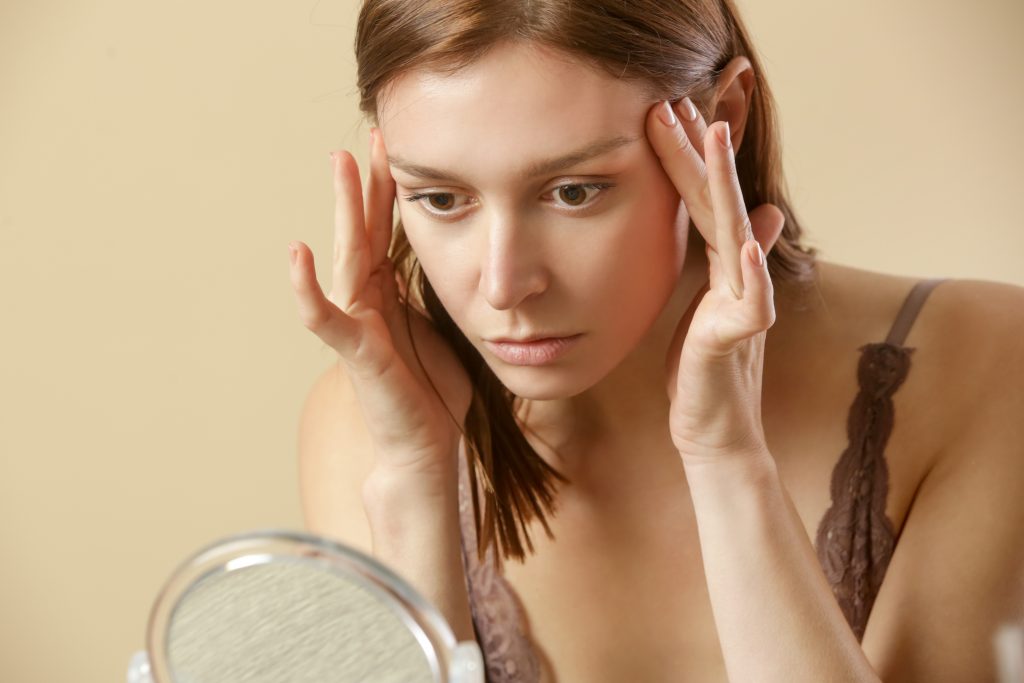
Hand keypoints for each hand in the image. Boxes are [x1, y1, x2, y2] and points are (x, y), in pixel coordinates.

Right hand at [288, 130, 472, 479]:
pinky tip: (297, 252)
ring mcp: (358, 324)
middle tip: (371, 135)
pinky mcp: (356, 352)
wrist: (426, 446)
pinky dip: (308, 286)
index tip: (397, 146)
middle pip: (364, 230)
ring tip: (339, 164)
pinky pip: (326, 317)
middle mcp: (369, 301)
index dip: (390, 189)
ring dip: (342, 209)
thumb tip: (452, 257)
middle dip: (367, 183)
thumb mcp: (440, 328)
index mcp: (390, 293)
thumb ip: (433, 293)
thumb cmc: (431, 392)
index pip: (387, 230)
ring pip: (346, 256)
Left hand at [646, 99, 785, 463]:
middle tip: (673, 103)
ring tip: (714, 140)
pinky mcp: (739, 338)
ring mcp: (740, 304)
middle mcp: (735, 276)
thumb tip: (764, 214)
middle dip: (697, 153)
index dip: (684, 158)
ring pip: (733, 234)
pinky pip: (748, 302)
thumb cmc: (704, 371)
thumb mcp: (710, 308)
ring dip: (723, 186)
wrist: (715, 432)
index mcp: (720, 267)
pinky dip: (749, 271)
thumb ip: (728, 263)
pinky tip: (744, 240)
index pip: (700, 202)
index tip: (660, 112)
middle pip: (716, 203)